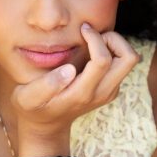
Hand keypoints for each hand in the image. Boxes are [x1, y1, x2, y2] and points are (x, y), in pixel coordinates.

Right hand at [10, 23, 140, 136]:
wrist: (46, 126)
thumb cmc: (33, 108)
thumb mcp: (27, 98)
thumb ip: (45, 85)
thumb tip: (69, 70)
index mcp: (82, 93)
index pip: (103, 60)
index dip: (95, 38)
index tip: (82, 30)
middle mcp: (101, 93)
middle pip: (129, 59)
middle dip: (114, 39)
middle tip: (94, 35)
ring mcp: (108, 92)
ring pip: (129, 61)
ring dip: (115, 45)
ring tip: (93, 41)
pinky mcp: (110, 89)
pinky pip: (122, 65)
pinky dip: (112, 52)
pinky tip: (90, 52)